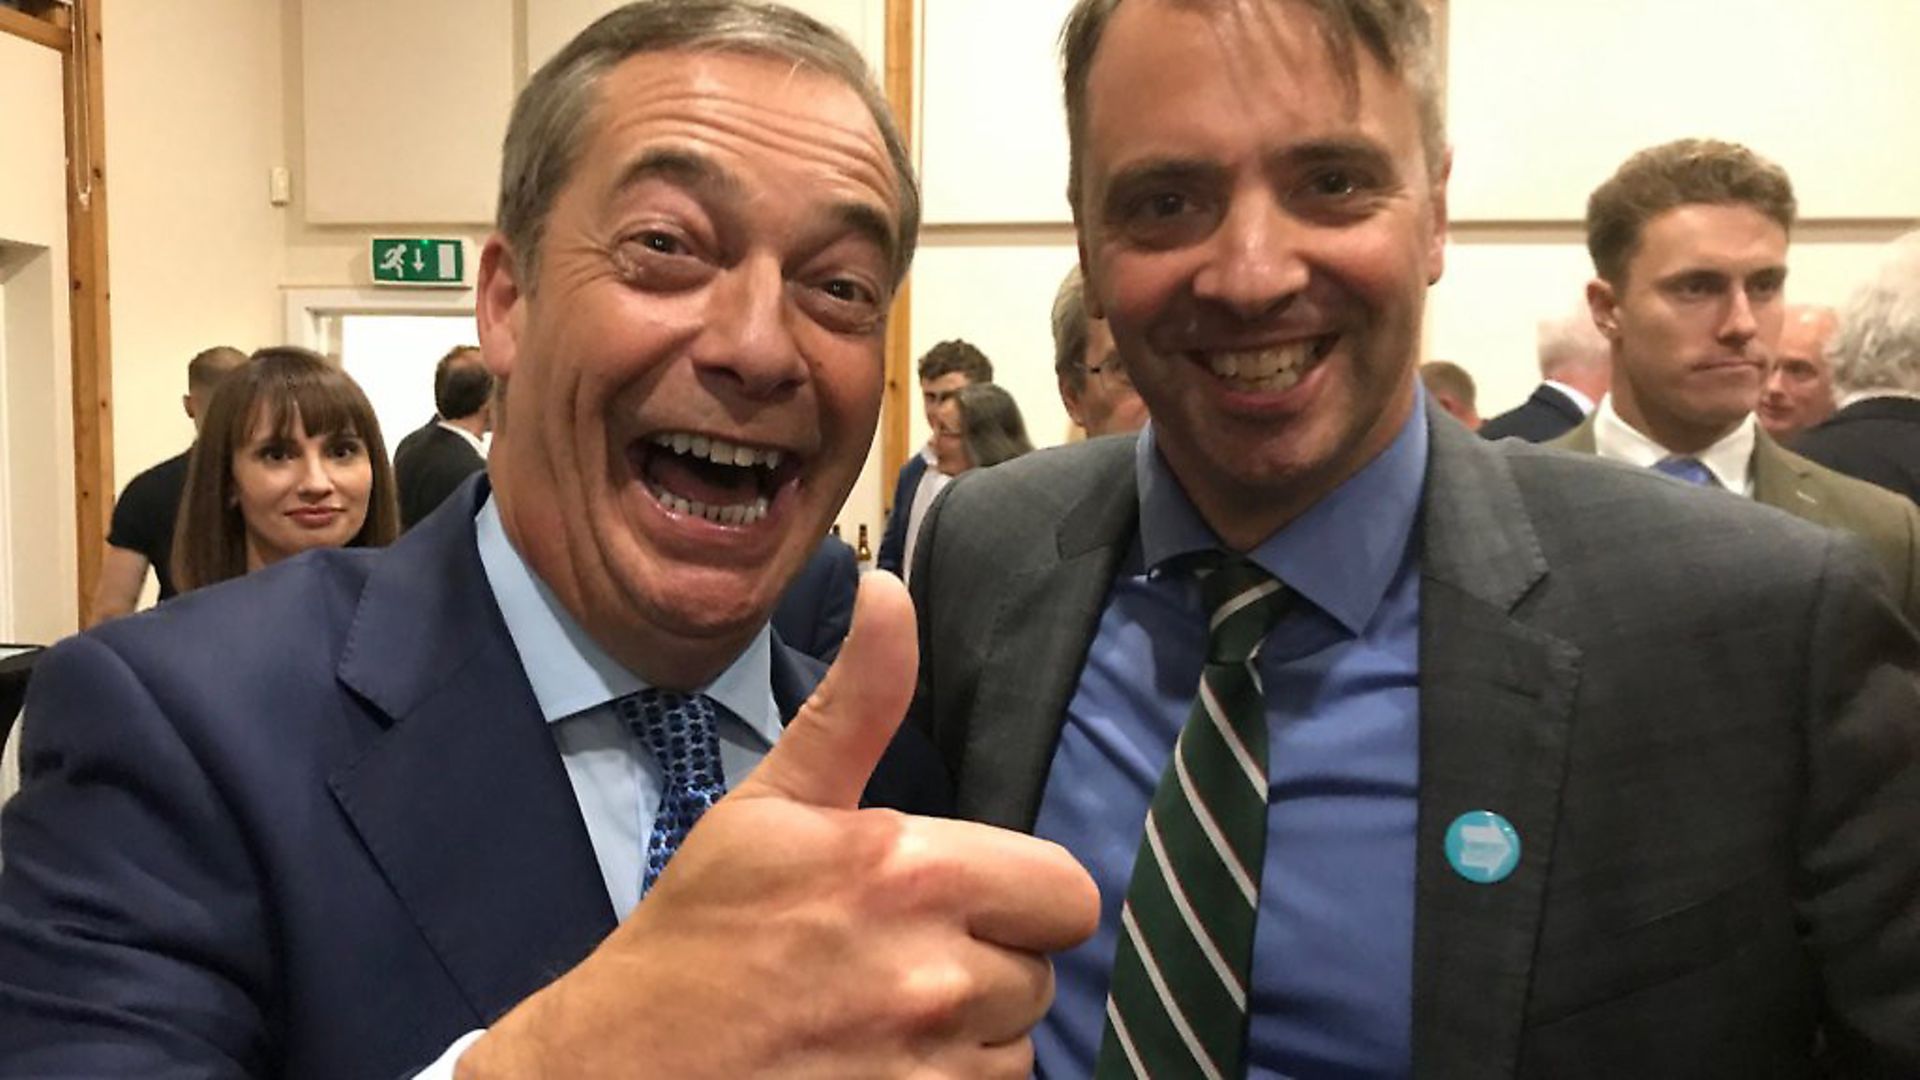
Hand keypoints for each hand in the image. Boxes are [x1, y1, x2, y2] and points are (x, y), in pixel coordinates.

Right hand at [458, 572, 1099, 1078]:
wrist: (622, 1067)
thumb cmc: (700, 931)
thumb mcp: (771, 804)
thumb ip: (855, 702)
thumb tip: (890, 589)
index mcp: (911, 870)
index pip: (1066, 890)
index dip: (1021, 895)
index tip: (963, 899)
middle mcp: (934, 973)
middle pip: (1043, 970)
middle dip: (992, 961)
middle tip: (911, 957)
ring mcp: (925, 1065)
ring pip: (1018, 1043)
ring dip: (971, 1033)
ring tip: (887, 1016)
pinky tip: (880, 1066)